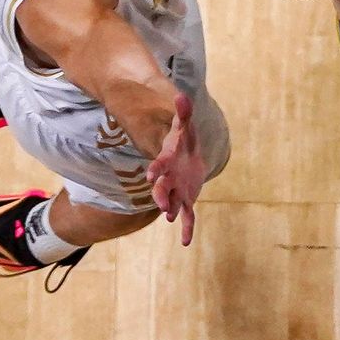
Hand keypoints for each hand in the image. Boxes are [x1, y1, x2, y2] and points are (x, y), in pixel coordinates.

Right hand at [146, 93, 206, 245]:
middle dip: (162, 195)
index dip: (157, 169)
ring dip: (172, 210)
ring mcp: (177, 191)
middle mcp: (169, 179)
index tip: (151, 175)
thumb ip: (184, 113)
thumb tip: (183, 96)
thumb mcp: (185, 127)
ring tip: (171, 218)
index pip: (161, 165)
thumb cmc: (184, 142)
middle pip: (163, 188)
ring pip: (173, 203)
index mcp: (168, 161)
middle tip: (163, 205)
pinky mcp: (187, 200)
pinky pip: (188, 216)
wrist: (188, 158)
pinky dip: (187, 229)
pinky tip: (187, 243)